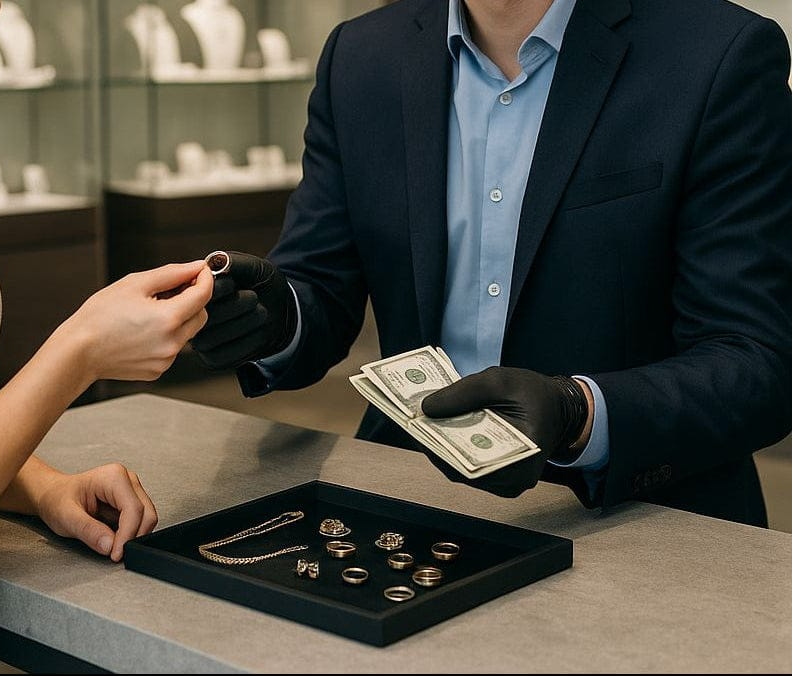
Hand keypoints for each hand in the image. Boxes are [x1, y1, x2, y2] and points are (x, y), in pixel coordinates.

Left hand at [36, 464, 157, 561]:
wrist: (53, 495)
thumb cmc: (57, 499)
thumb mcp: (66, 517)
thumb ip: (89, 531)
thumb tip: (110, 545)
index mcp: (114, 477)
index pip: (133, 509)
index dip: (127, 535)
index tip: (116, 553)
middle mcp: (128, 480)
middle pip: (146, 514)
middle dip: (133, 536)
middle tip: (115, 553)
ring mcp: (132, 489)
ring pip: (147, 518)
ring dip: (132, 536)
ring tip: (111, 545)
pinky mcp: (132, 500)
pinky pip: (141, 521)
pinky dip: (130, 534)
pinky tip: (113, 537)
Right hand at [60, 261, 212, 381]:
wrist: (78, 351)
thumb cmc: (99, 318)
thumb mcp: (135, 284)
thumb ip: (171, 274)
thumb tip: (195, 267)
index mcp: (168, 319)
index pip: (204, 295)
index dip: (204, 278)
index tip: (200, 271)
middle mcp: (172, 343)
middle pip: (201, 315)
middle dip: (192, 300)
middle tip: (170, 290)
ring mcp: (167, 359)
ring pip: (188, 332)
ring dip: (178, 318)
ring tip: (150, 311)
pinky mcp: (159, 369)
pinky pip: (173, 347)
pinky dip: (167, 336)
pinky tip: (144, 330)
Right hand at [191, 251, 296, 368]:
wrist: (281, 311)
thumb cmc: (263, 285)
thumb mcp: (254, 267)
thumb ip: (234, 262)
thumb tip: (217, 262)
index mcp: (193, 290)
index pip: (194, 294)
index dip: (214, 290)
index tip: (233, 284)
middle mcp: (191, 317)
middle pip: (203, 316)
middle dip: (234, 305)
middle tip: (254, 297)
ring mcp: (200, 341)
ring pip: (212, 337)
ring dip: (243, 323)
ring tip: (260, 312)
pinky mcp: (213, 359)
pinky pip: (222, 355)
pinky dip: (246, 342)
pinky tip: (259, 330)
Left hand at [420, 366, 591, 496]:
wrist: (556, 406)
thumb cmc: (533, 393)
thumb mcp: (501, 381)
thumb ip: (464, 392)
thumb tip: (426, 408)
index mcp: (523, 461)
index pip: (475, 463)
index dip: (443, 447)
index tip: (418, 428)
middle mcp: (512, 481)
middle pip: (462, 468)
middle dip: (434, 443)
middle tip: (408, 421)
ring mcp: (501, 483)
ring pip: (458, 468)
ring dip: (436, 445)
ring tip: (413, 422)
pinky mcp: (491, 475)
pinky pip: (463, 463)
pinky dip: (446, 445)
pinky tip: (429, 426)